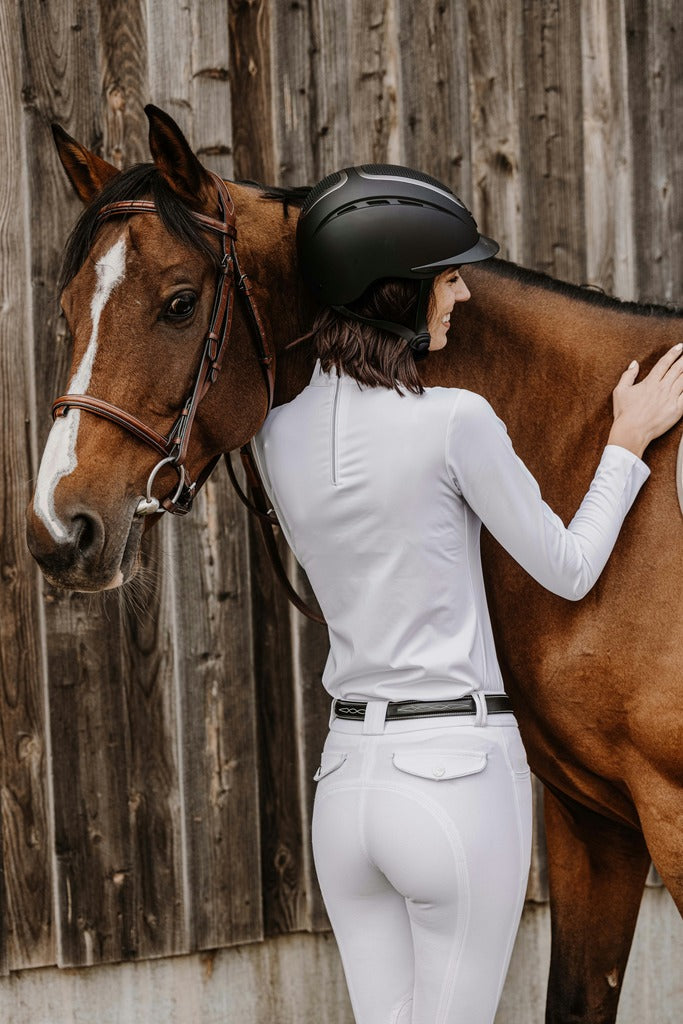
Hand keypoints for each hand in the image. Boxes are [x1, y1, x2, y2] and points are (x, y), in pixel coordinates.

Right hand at [608, 343, 682, 457]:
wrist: (631, 432)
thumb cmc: (624, 413)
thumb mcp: (620, 391)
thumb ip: (628, 375)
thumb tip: (634, 363)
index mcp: (650, 382)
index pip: (664, 363)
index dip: (673, 353)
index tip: (680, 346)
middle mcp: (662, 388)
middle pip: (678, 369)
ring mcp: (670, 399)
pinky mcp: (676, 410)